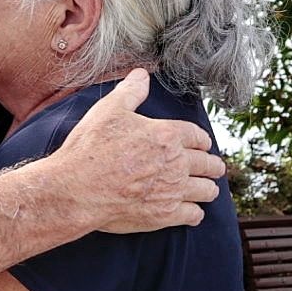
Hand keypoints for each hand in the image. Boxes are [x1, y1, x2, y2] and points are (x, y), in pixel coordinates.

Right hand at [55, 69, 224, 232]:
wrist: (77, 188)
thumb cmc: (91, 148)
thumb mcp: (109, 110)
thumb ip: (130, 92)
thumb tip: (142, 75)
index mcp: (167, 135)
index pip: (197, 136)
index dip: (202, 140)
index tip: (204, 145)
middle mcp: (176, 163)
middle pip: (208, 164)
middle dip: (212, 165)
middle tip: (214, 168)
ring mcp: (173, 190)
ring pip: (206, 190)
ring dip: (208, 188)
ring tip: (207, 190)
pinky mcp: (166, 215)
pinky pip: (193, 215)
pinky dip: (195, 213)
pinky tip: (192, 212)